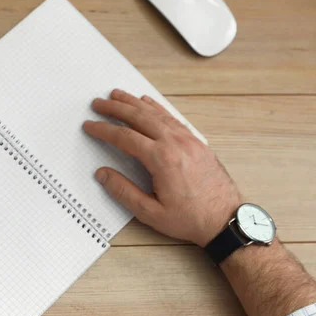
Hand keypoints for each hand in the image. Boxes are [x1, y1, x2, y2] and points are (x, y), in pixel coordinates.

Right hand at [83, 89, 241, 246]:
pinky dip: (156, 107)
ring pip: (156, 113)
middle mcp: (176, 144)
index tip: (90, 126)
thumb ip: (123, 191)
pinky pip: (171, 118)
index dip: (104, 130)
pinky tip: (147, 103)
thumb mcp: (150, 212)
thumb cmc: (191, 218)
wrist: (225, 219)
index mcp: (162, 160)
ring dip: (133, 103)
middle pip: (139, 117)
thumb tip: (103, 174)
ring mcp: (188, 140)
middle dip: (115, 108)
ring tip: (117, 95)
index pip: (125, 137)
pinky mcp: (196, 142)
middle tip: (99, 103)